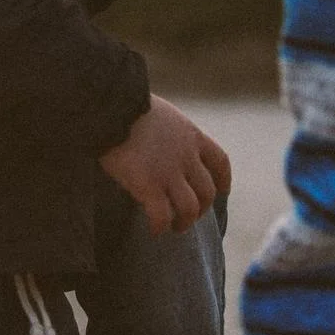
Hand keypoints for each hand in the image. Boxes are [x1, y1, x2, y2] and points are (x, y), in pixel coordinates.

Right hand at [98, 96, 230, 232]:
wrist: (111, 106)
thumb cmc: (126, 104)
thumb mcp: (161, 114)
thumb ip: (169, 131)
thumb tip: (161, 142)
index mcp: (191, 135)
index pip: (220, 161)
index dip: (223, 180)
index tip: (221, 191)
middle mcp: (186, 156)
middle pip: (207, 192)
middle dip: (201, 208)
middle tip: (187, 216)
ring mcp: (168, 172)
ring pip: (190, 208)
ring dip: (184, 222)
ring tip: (173, 227)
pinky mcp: (148, 185)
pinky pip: (161, 216)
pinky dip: (160, 226)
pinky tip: (153, 230)